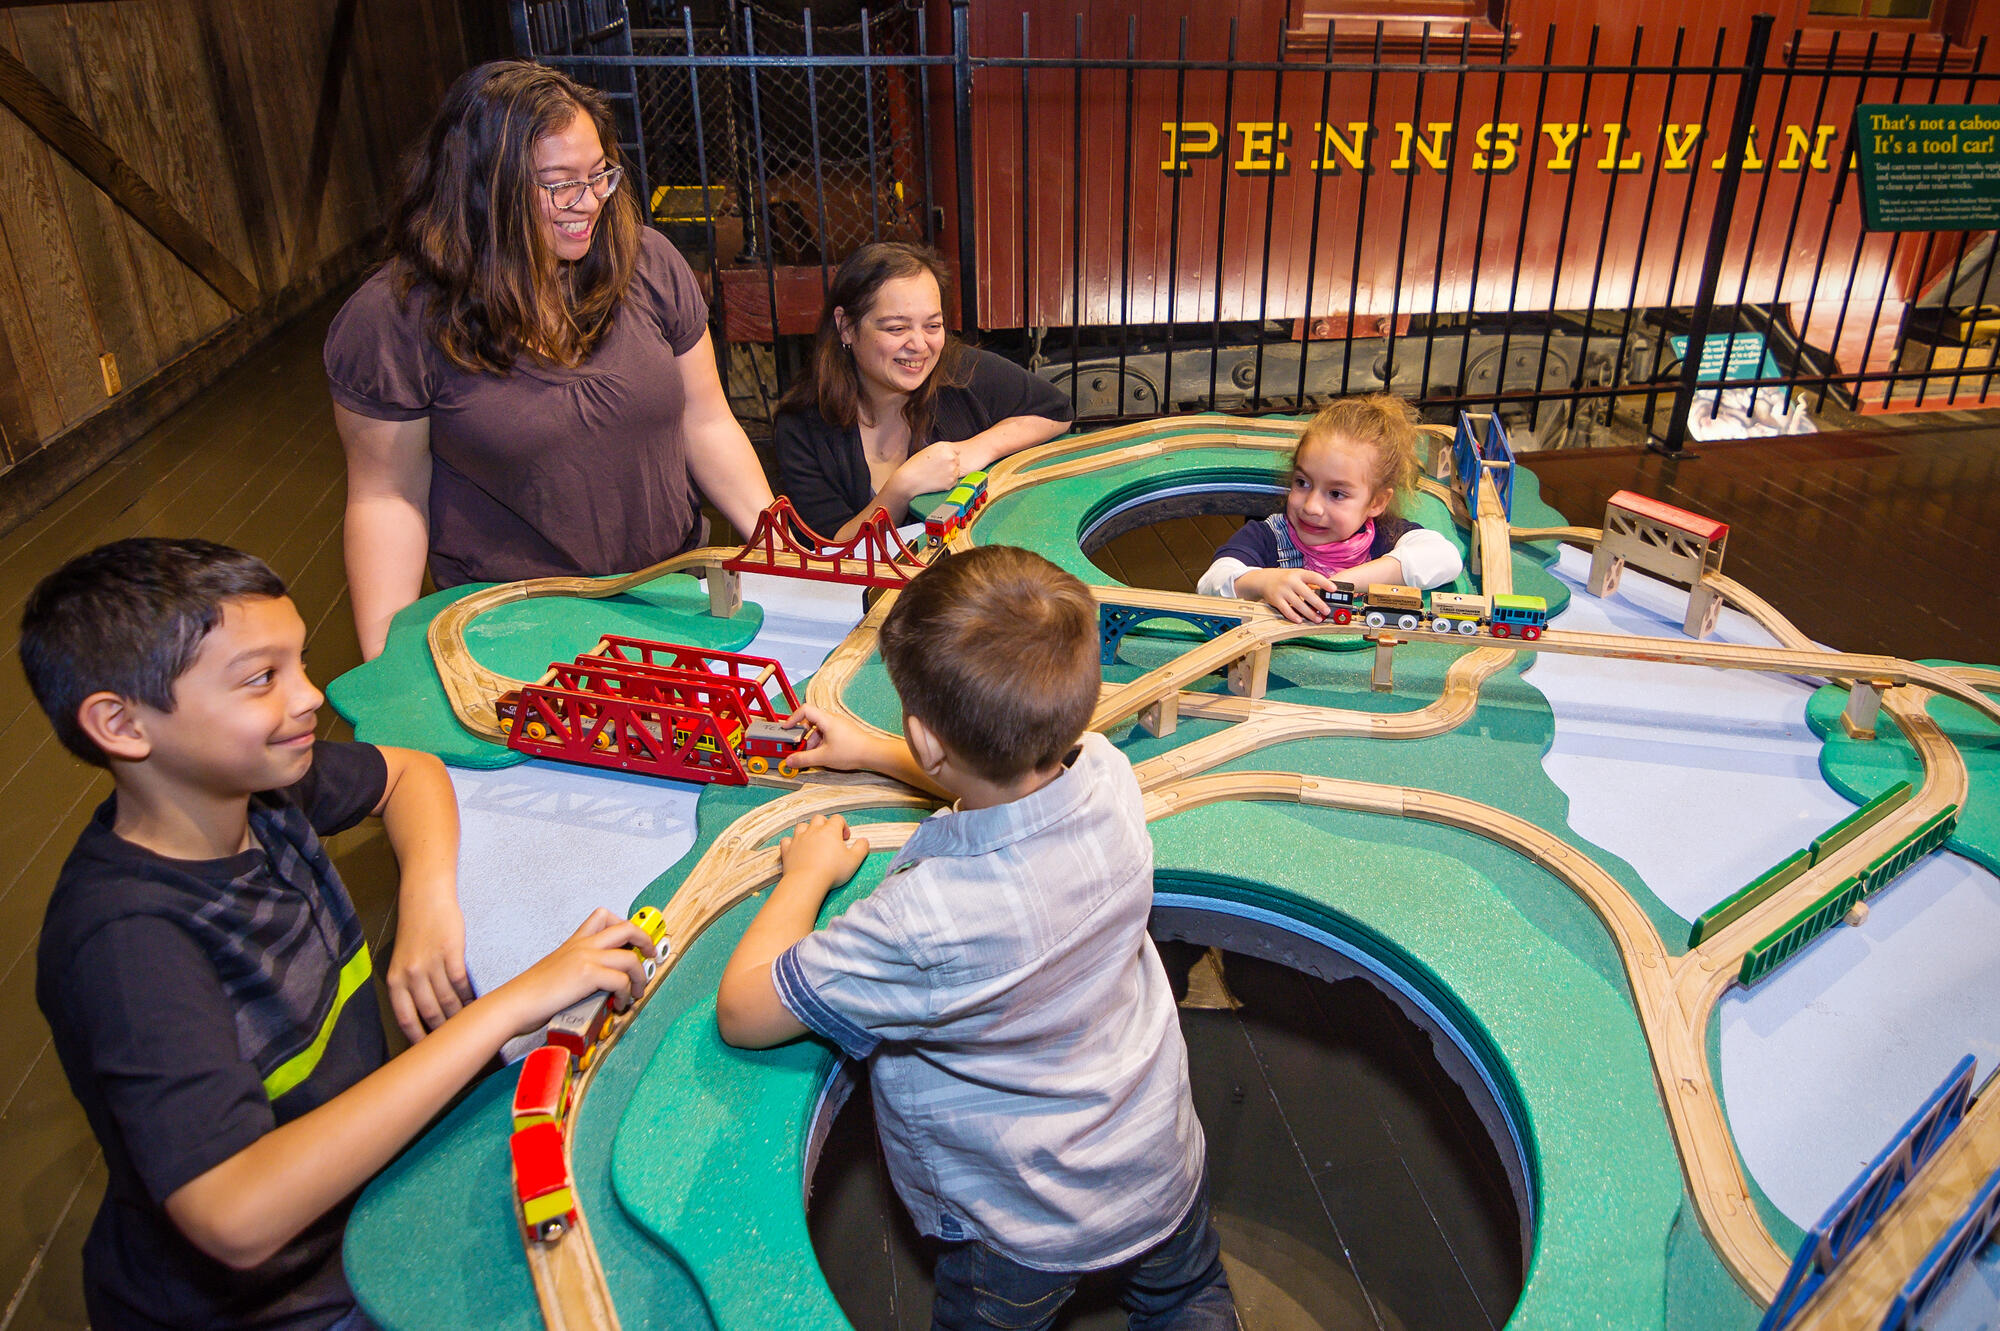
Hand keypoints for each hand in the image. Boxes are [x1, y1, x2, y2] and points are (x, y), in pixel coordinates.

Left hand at [385, 888, 473, 1042]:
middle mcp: (410, 974)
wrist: (425, 897)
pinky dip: (469, 995)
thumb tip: (423, 1013)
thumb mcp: (402, 960)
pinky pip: (460, 982)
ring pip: (447, 1000)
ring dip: (459, 1015)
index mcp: (395, 979)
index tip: (429, 1051)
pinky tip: (475, 1002)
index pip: (405, 1018)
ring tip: (468, 1024)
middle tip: (455, 1041)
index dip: (417, 1038)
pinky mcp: (450, 952)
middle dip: (443, 1030)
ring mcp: (430, 963)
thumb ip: (409, 985)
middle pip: (429, 1012)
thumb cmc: (415, 929)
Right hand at [490, 908, 654, 1037]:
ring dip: (640, 977)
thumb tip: (598, 983)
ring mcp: (586, 958)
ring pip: (630, 957)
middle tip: (651, 955)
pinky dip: (626, 994)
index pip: (603, 916)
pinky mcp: (587, 975)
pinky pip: (622, 980)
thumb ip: (577, 969)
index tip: (635, 940)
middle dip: (645, 940)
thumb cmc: (531, 993)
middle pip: (626, 927)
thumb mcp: (556, 970)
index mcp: (575, 942)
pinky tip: (619, 1004)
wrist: (515, 1003)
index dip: (625, 924)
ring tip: (637, 992)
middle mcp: (583, 945)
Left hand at [778, 814, 869, 895]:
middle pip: (819, 819)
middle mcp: (813, 831)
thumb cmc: (833, 871)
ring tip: (813, 842)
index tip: (845, 839)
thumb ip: (862, 848)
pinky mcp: (787, 849)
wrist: (807, 881)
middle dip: (825, 825)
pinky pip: (787, 840)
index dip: (843, 826)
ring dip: (808, 831)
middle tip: (830, 839)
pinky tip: (796, 849)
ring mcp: (798, 839)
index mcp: (830, 831)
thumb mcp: (854, 861)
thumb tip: (864, 841)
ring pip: (802, 826)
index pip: (837, 819)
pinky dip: (791, 842)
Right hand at [784, 704, 869, 772]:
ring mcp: (838, 725)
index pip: (805, 709)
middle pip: (810, 721)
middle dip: (802, 734)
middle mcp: (832, 719)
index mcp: (826, 720)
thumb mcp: (823, 757)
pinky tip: (821, 755)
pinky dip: (820, 742)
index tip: (787, 728)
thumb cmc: (852, 751)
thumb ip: (804, 759)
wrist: (872, 754)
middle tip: (797, 745)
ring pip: (818, 729)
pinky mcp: (843, 732)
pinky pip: (826, 734)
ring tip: (810, 755)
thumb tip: (790, 761)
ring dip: (811, 741)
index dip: (793, 718)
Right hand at [891, 441, 964, 498]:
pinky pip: (954, 481)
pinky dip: (947, 482)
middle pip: (957, 460)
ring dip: (949, 473)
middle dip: (950, 464)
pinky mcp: (951, 482)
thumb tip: (955, 453)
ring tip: (935, 474)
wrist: (909, 480)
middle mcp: (951, 457)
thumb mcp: (929, 450)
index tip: (941, 460)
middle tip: (936, 468)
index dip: (949, 455)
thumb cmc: (916, 465)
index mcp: (945, 447)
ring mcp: (952, 470)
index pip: (957, 450)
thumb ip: (943, 450)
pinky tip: (936, 481)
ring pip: (956, 471)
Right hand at [1241, 567, 1338, 623]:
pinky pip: (1286, 610)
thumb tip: (1326, 592)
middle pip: (1307, 593)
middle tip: (1327, 611)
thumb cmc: (1285, 578)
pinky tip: (1300, 620)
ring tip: (1318, 619)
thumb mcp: (1297, 576)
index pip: (1314, 577)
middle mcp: (1291, 581)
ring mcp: (1282, 590)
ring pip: (1298, 604)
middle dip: (1318, 603)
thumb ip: (1310, 583)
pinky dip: (1293, 616)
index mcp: (1299, 573)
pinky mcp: (1275, 600)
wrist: (1263, 579)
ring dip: (1309, 613)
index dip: (1325, 583)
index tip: (1334, 589)